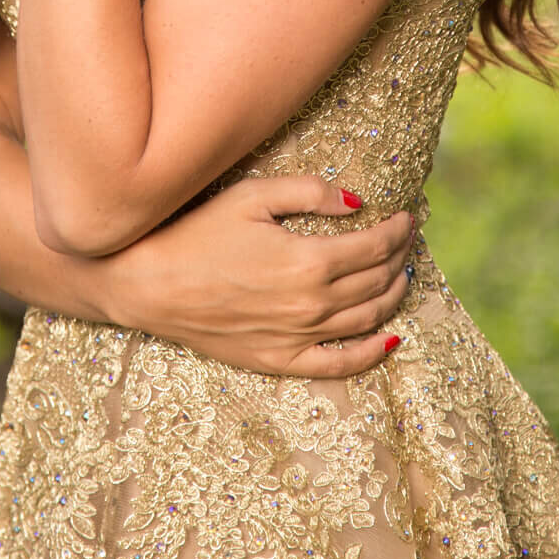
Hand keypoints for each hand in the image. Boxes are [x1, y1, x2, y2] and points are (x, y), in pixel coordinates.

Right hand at [110, 174, 415, 377]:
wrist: (148, 283)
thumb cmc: (197, 231)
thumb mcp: (252, 195)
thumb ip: (309, 193)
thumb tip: (358, 201)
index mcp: (308, 260)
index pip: (374, 246)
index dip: (399, 230)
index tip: (410, 215)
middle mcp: (311, 304)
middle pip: (376, 281)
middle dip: (400, 257)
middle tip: (409, 240)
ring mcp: (297, 336)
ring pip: (366, 320)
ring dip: (393, 296)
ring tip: (403, 274)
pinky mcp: (279, 359)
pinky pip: (338, 364)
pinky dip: (371, 353)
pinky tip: (389, 339)